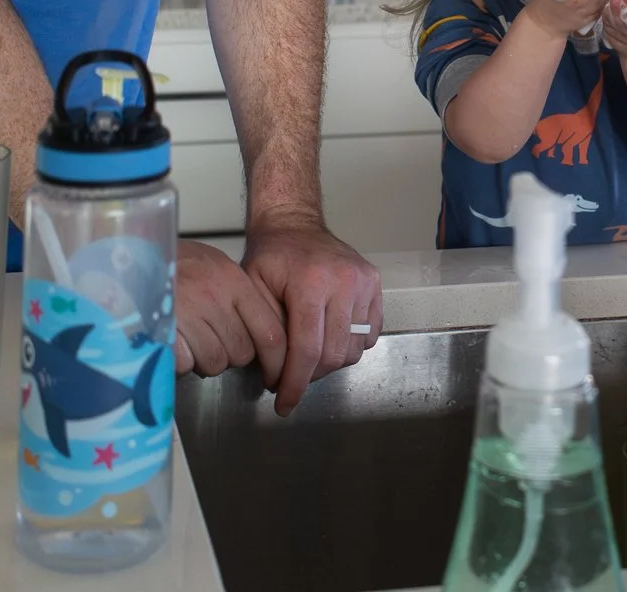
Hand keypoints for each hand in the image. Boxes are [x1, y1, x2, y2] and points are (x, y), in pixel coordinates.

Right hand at [174, 239, 286, 380]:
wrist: (129, 252)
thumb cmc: (173, 261)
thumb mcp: (213, 265)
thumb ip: (237, 296)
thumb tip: (258, 333)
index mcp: (234, 281)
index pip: (270, 332)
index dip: (275, 360)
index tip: (274, 374)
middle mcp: (215, 297)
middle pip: (241, 353)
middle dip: (229, 357)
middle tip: (211, 344)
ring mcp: (187, 313)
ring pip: (214, 362)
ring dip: (202, 362)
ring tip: (189, 343)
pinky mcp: (161, 329)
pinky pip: (184, 365)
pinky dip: (178, 363)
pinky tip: (171, 346)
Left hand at [241, 214, 382, 416]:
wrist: (294, 223)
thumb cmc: (271, 256)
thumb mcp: (252, 289)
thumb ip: (265, 331)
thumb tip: (275, 373)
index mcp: (310, 282)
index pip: (307, 350)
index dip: (295, 384)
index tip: (284, 403)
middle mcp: (344, 281)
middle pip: (333, 354)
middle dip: (310, 377)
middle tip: (291, 381)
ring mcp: (364, 281)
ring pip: (354, 348)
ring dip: (330, 364)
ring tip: (309, 359)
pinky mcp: (375, 283)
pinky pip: (370, 333)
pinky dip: (350, 347)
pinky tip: (329, 341)